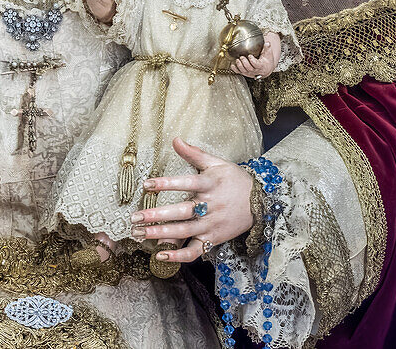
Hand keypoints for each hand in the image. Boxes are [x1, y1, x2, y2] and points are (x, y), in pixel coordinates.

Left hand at [131, 137, 252, 264]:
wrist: (260, 203)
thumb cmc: (235, 180)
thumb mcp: (217, 163)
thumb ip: (194, 153)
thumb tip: (175, 139)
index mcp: (209, 184)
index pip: (185, 183)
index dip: (166, 184)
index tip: (147, 184)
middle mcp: (210, 206)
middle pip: (181, 212)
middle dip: (156, 215)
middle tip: (135, 217)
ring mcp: (211, 225)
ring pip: (184, 232)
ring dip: (161, 234)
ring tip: (140, 234)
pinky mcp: (213, 239)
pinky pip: (195, 251)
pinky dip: (179, 256)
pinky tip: (161, 256)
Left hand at [230, 31, 280, 77]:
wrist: (266, 68)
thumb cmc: (267, 60)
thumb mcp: (268, 54)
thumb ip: (267, 48)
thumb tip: (267, 42)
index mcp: (261, 66)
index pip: (257, 65)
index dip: (253, 61)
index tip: (250, 56)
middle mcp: (256, 70)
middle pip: (249, 69)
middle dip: (245, 63)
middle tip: (242, 57)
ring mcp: (250, 73)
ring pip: (244, 71)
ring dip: (240, 66)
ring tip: (237, 60)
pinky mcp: (246, 73)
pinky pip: (240, 73)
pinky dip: (235, 70)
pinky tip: (232, 66)